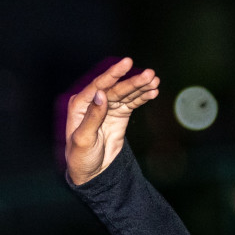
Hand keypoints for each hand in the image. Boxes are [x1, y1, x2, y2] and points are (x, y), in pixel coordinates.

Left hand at [64, 57, 159, 185]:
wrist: (92, 172)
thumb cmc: (80, 157)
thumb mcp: (83, 139)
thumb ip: (92, 117)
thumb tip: (101, 94)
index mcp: (80, 104)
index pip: (98, 85)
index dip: (113, 74)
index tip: (127, 63)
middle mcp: (95, 102)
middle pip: (116, 88)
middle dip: (133, 81)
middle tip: (149, 74)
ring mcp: (109, 107)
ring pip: (126, 94)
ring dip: (141, 87)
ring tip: (155, 80)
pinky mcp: (120, 114)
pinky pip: (133, 103)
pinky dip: (143, 97)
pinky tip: (153, 91)